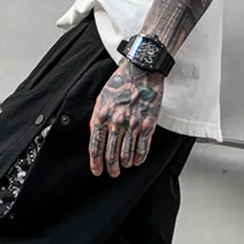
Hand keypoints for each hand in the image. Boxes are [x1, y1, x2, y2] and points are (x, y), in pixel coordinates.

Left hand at [88, 61, 163, 176]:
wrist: (142, 70)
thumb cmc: (120, 83)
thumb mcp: (101, 99)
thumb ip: (96, 119)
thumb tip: (95, 139)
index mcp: (101, 116)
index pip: (95, 147)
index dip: (96, 163)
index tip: (97, 171)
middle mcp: (116, 123)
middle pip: (111, 155)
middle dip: (111, 168)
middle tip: (112, 173)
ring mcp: (133, 125)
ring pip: (127, 156)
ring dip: (125, 165)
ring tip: (125, 166)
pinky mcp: (148, 125)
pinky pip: (143, 149)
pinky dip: (139, 159)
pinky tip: (137, 161)